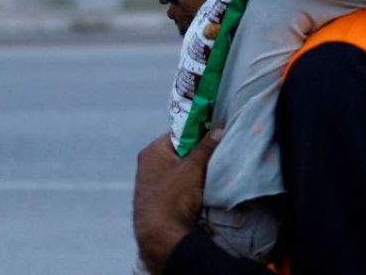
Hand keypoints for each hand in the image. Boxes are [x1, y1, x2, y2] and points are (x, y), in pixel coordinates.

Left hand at [133, 130, 222, 273]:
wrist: (160, 236)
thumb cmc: (173, 196)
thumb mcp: (193, 167)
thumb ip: (205, 147)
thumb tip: (218, 129)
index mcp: (152, 151)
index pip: (178, 133)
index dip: (196, 134)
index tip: (212, 138)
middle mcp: (147, 164)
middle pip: (178, 152)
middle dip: (195, 155)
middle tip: (213, 157)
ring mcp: (149, 183)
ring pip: (177, 170)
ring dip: (192, 173)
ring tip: (206, 176)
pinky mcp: (155, 200)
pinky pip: (174, 186)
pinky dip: (185, 187)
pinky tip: (197, 193)